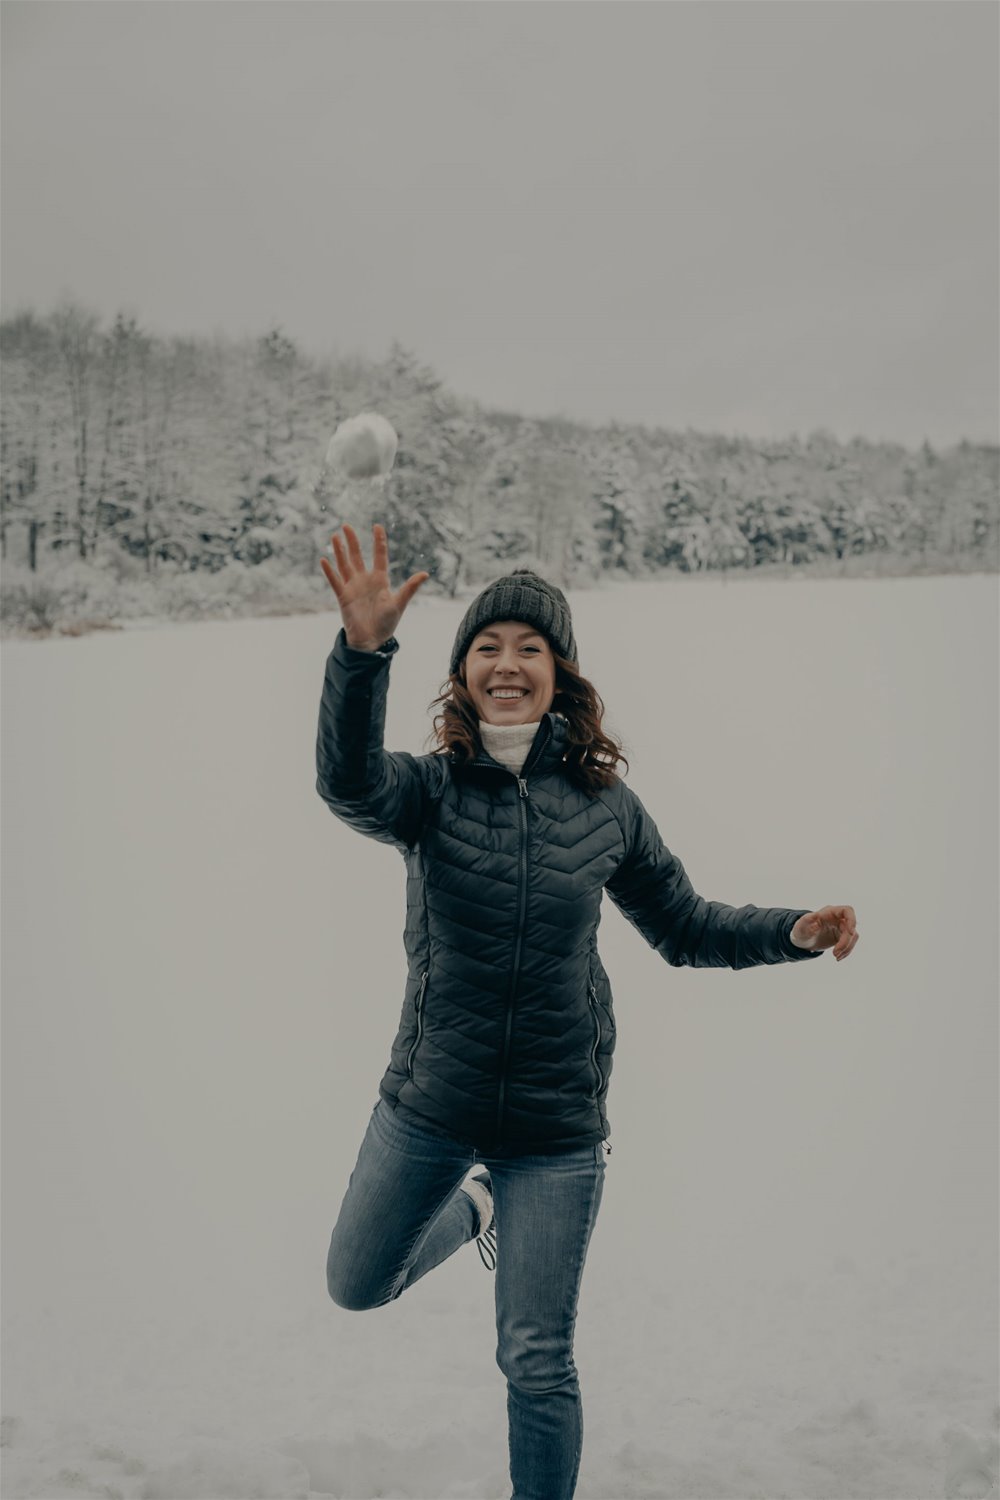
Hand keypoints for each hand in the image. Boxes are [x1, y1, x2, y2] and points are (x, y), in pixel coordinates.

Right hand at [320, 522, 428, 646]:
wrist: (371, 641)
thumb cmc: (386, 623)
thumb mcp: (399, 603)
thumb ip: (410, 588)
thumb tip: (425, 574)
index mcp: (380, 580)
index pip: (379, 555)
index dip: (378, 541)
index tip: (377, 526)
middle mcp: (365, 580)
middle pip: (357, 556)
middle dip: (353, 541)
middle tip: (346, 525)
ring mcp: (353, 587)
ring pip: (344, 565)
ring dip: (339, 551)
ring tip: (335, 537)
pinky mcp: (343, 597)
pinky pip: (335, 581)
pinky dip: (329, 571)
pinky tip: (324, 560)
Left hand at [790, 906, 858, 961]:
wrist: (802, 940)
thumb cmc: (801, 930)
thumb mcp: (801, 925)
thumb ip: (807, 920)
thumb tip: (814, 916)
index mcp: (829, 912)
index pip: (847, 910)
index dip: (852, 920)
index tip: (850, 933)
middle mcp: (837, 918)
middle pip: (851, 928)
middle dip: (845, 942)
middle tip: (835, 954)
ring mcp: (841, 928)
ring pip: (853, 937)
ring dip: (847, 948)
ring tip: (836, 957)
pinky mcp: (842, 937)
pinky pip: (850, 943)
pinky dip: (846, 951)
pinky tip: (838, 957)